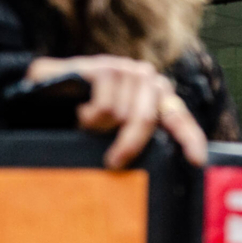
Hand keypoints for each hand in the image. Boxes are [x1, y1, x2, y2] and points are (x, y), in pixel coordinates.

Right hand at [26, 55, 207, 168]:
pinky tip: (79, 110)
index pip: (179, 118)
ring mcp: (124, 69)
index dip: (190, 139)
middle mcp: (146, 79)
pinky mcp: (103, 67)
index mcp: (156, 96)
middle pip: (146, 119)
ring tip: (86, 123)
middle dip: (129, 144)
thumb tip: (157, 175)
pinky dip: (89, 117)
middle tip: (114, 162)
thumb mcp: (113, 134)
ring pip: (121, 114)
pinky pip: (104, 107)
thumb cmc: (82, 118)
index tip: (196, 161)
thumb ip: (135, 141)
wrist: (45, 94)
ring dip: (99, 127)